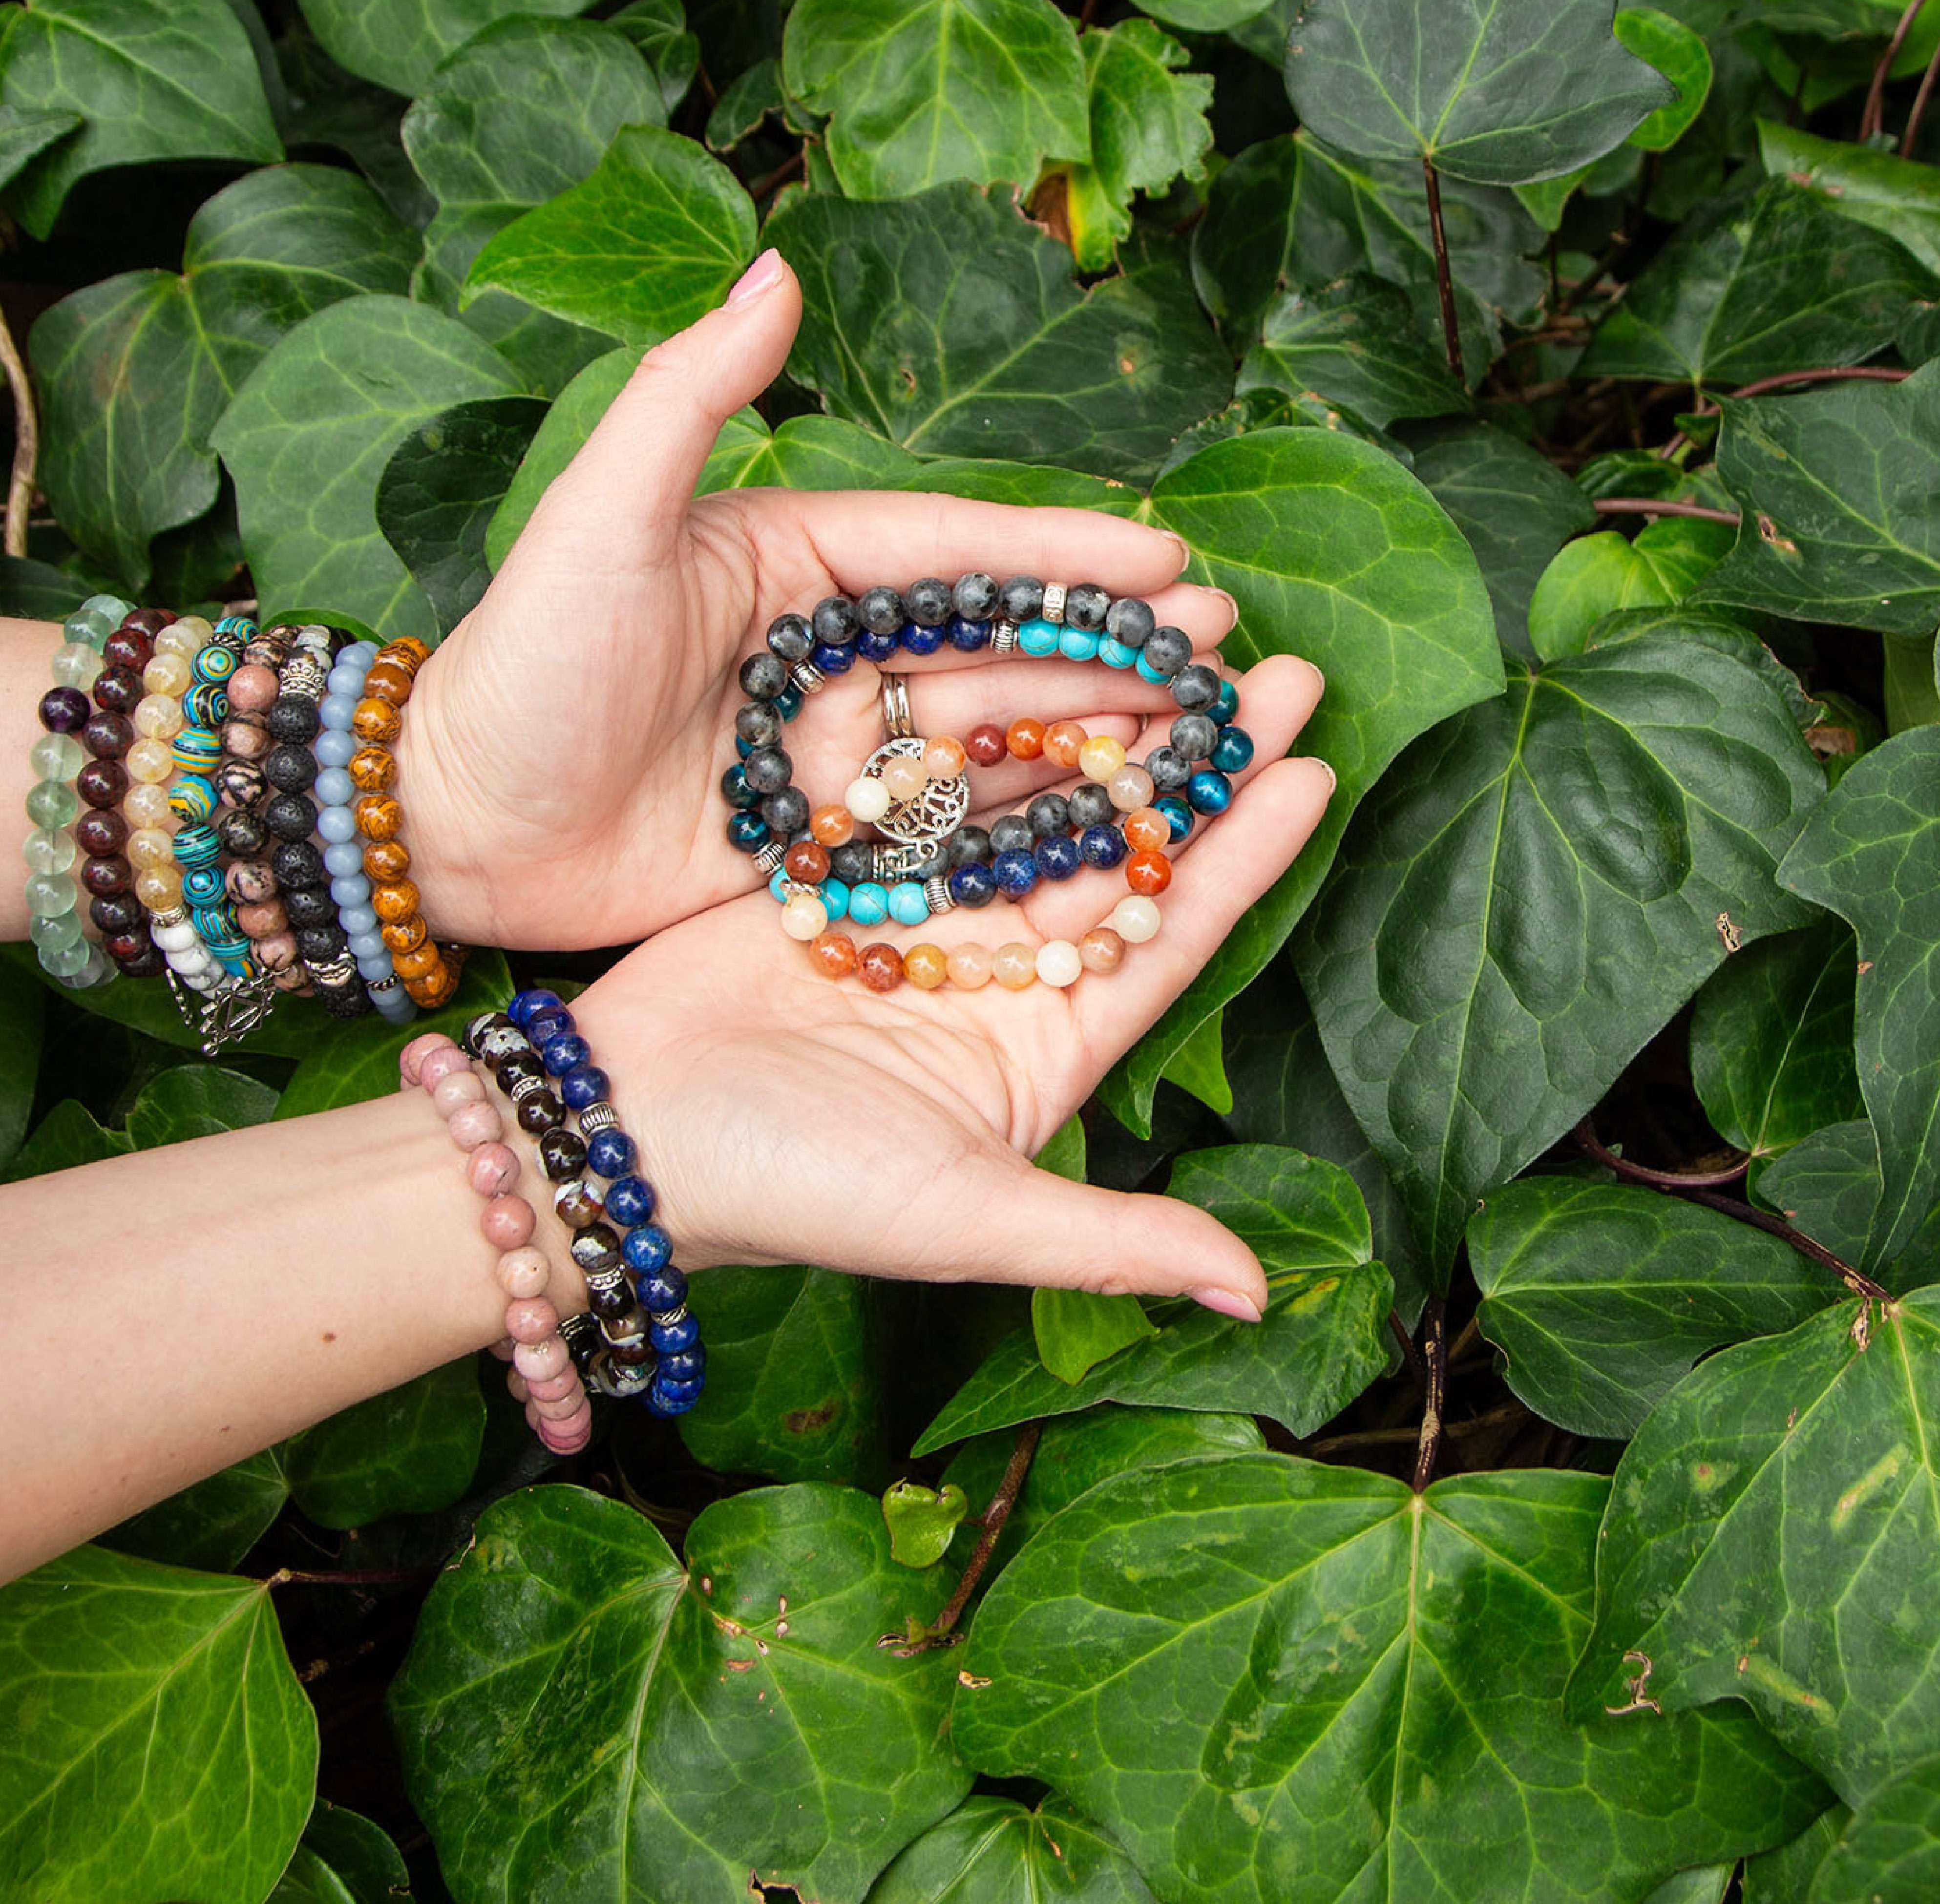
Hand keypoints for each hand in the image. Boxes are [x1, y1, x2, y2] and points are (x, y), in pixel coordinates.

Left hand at [395, 251, 1251, 950]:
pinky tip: (1109, 815)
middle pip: (987, 640)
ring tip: (1199, 727)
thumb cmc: (522, 666)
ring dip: (1086, 728)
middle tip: (1219, 646)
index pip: (950, 547)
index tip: (1162, 554)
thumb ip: (688, 396)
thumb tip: (775, 266)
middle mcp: (819, 647)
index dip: (1056, 550)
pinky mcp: (811, 838)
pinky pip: (936, 824)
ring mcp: (821, 747)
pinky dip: (1020, 820)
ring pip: (981, 732)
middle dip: (1104, 642)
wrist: (451, 825)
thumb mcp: (600, 516)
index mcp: (788, 559)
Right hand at [559, 654, 1332, 1309]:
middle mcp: (996, 977)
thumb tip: (1258, 1298)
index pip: (1169, 938)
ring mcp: (921, 917)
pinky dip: (982, 722)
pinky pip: (932, 784)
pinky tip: (1039, 650)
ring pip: (1033, 801)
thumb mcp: (965, 1218)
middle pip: (1117, 853)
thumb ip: (1112, 1245)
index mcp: (1042, 1050)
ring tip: (1178, 640)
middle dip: (1196, 766)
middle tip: (1271, 667)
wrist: (626, 1133)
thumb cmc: (793, 1188)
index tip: (1314, 770)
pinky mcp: (844, 869)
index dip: (1242, 857)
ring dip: (1102, 723)